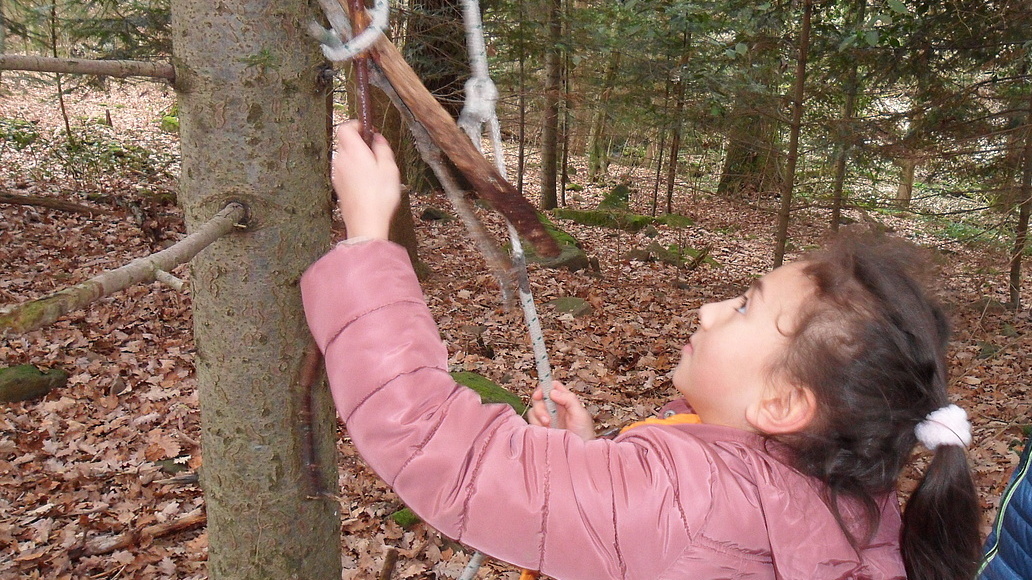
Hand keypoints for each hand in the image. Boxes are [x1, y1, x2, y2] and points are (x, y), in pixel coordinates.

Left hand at [332, 120, 401, 239]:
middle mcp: (341, 160)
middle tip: (376, 153)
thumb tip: (378, 138)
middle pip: (345, 142)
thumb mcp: (389, 168)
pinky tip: (367, 184)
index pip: (345, 127)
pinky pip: (345, 171)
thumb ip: (382, 148)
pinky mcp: (338, 186)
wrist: (365, 222)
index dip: (356, 125)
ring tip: (374, 172)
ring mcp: (337, 174)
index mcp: (354, 151)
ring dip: (357, 158)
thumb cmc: (379, 196)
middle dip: (359, 143)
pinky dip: (354, 171)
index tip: (368, 130)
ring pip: (345, 157)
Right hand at [527, 381, 594, 440]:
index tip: (541, 393)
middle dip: (540, 406)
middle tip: (547, 418)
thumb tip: (552, 392)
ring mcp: (547, 419)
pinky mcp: (541, 429)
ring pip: (534, 410)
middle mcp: (555, 409)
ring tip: (549, 426)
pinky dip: (536, 425)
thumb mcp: (581, 414)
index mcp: (565, 401)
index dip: (545, 387)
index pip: (552, 386)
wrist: (579, 454)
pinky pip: (532, 422)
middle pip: (539, 398)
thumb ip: (569, 399)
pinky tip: (545, 431)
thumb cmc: (584, 435)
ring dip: (539, 416)